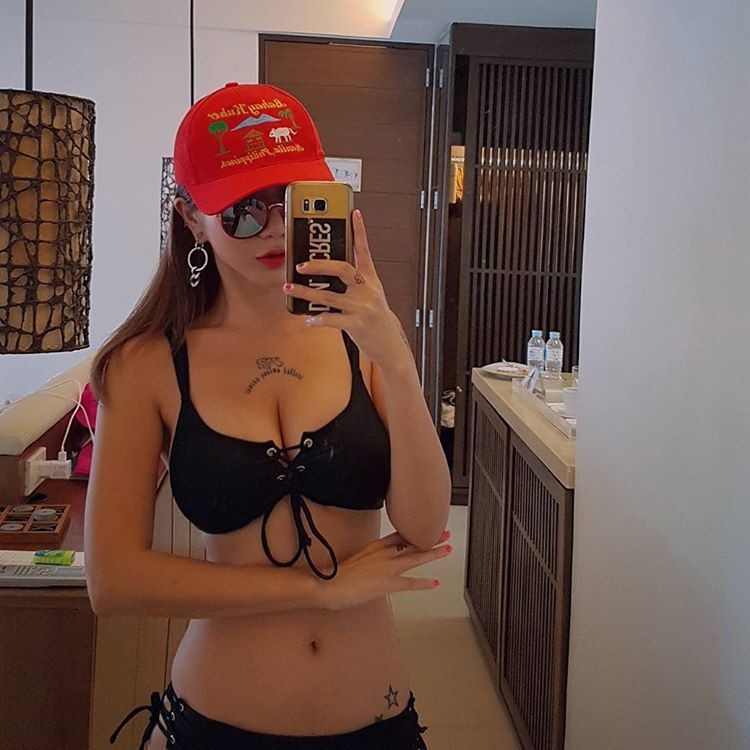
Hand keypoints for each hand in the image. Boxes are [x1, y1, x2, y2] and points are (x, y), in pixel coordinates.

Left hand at [282, 209, 412, 372]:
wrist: (389, 344)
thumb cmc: (375, 318)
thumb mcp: (371, 294)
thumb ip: (354, 281)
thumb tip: (326, 270)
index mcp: (371, 279)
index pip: (365, 250)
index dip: (360, 231)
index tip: (353, 212)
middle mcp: (367, 290)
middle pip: (342, 268)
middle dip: (319, 265)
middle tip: (300, 265)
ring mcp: (361, 307)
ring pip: (328, 295)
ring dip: (304, 292)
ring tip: (288, 288)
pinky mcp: (356, 324)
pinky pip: (330, 319)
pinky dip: (316, 319)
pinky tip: (307, 319)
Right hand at [318, 530, 452, 610]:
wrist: (329, 584)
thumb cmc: (336, 575)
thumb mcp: (355, 560)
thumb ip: (367, 559)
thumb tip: (373, 564)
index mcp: (375, 546)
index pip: (400, 535)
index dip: (414, 531)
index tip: (424, 526)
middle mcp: (384, 553)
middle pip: (412, 543)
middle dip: (430, 537)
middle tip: (444, 532)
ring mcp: (388, 567)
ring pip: (417, 557)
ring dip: (434, 553)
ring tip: (447, 548)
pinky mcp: (389, 582)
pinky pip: (412, 583)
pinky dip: (425, 583)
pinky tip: (435, 583)